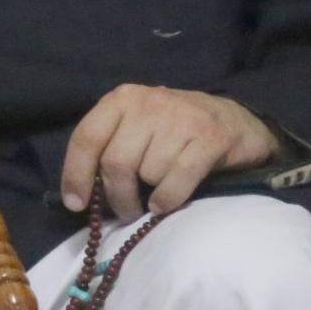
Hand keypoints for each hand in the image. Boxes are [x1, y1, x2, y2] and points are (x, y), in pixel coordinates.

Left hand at [61, 84, 282, 218]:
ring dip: (147, 195)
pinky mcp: (211, 138)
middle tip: (126, 210)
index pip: (86, 138)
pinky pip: (176, 180)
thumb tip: (79, 193)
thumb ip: (108, 147)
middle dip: (117, 196)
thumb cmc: (173, 129)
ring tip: (155, 194)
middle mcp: (148, 104)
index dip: (76, 175)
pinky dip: (167, 199)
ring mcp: (181, 119)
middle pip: (115, 163)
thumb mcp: (135, 126)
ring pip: (147, 174)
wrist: (235, 120)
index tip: (75, 204)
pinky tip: (164, 204)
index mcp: (122, 99)